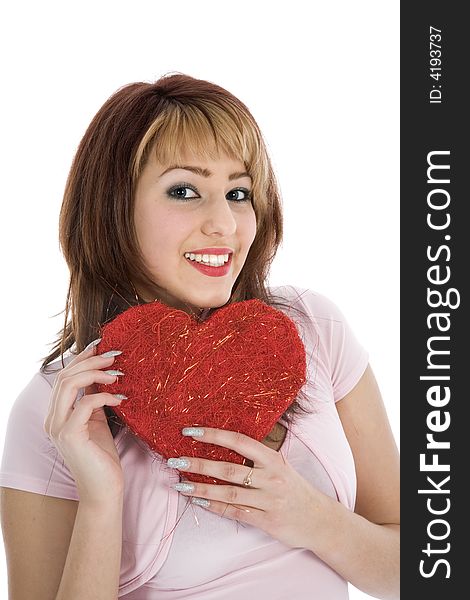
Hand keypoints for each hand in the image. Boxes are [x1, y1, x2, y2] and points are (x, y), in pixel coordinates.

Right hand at [43, 340, 125, 505]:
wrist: (104, 490)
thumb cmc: (103, 457)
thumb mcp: (98, 420)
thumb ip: (95, 397)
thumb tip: (102, 372)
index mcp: (57, 414)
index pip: (64, 376)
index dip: (82, 358)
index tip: (102, 346)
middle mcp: (52, 419)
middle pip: (65, 376)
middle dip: (91, 361)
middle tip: (115, 356)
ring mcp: (58, 428)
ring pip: (69, 384)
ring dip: (95, 373)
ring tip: (117, 372)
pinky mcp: (69, 436)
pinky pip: (85, 404)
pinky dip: (103, 395)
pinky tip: (119, 397)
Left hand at [168, 427, 324, 549]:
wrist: (321, 520)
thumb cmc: (296, 488)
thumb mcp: (281, 465)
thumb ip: (258, 455)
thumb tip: (226, 440)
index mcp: (273, 458)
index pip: (239, 441)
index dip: (214, 435)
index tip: (190, 431)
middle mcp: (271, 477)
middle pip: (228, 468)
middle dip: (198, 464)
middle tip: (175, 460)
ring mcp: (269, 500)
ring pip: (228, 492)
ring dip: (200, 488)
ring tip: (179, 484)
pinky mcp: (267, 521)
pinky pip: (235, 512)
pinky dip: (214, 507)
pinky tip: (198, 501)